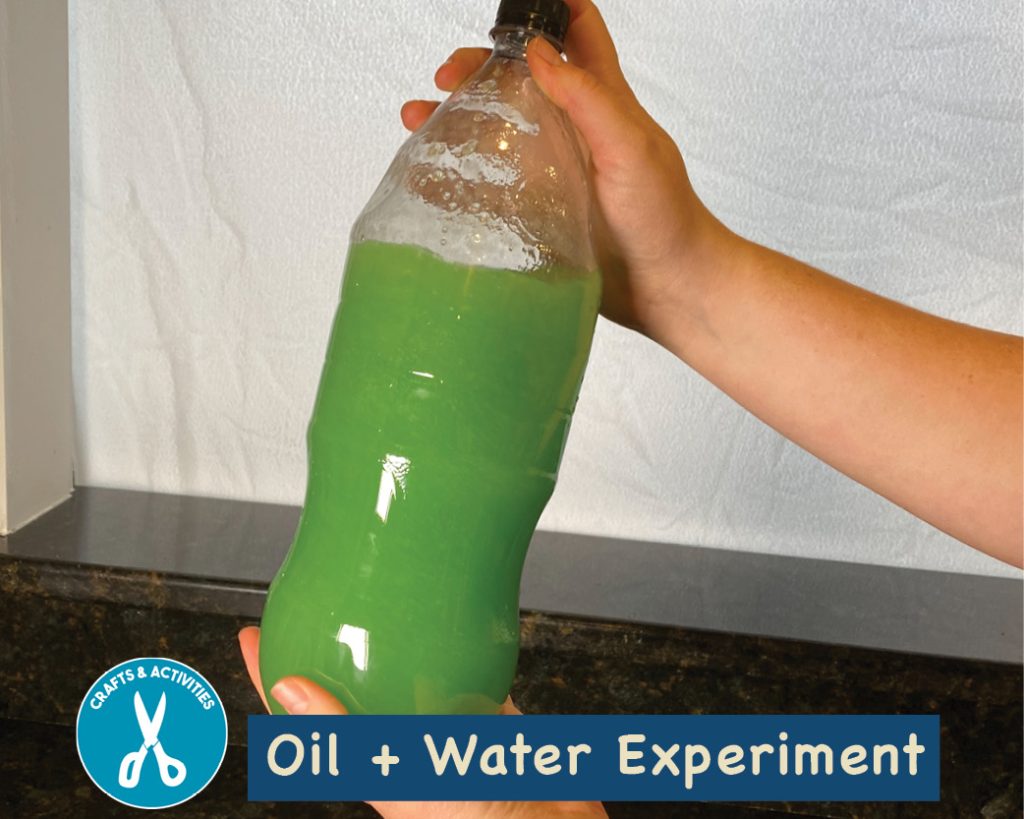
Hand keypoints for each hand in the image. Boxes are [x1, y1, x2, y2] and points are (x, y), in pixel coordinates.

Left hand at [239, 627, 606, 818]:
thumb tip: (288, 690)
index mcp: (371, 765)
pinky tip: (453, 622)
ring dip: (388, 642)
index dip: (272, 676)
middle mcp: (403, 745)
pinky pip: (467, 673)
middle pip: (351, 686)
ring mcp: (446, 730)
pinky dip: (456, 647)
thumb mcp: (404, 780)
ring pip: (406, 676)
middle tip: (311, 601)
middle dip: (327, 647)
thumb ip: (348, 740)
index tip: (253, 635)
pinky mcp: (491, 717)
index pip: (303, 715)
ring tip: (375, 599)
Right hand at [401, 0, 732, 341]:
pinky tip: (430, 175)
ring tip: (418, 117)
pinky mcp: (542, 211)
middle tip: (446, 76)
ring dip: (458, 115)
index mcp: (604, 102)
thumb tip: (539, 52)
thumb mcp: (630, 148)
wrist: (668, 290)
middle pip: (521, 78)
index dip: (548, 8)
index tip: (510, 7)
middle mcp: (576, 130)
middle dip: (480, 65)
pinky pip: (493, 184)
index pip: (579, 33)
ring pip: (500, 127)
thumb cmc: (665, 218)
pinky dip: (460, 173)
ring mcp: (556, 171)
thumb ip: (588, 98)